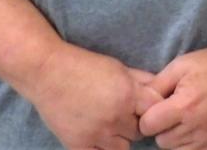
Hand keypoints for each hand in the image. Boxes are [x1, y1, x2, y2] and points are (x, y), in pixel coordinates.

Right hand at [28, 41, 159, 149]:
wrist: (46, 72)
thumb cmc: (82, 65)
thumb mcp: (116, 67)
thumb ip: (140, 80)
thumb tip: (160, 88)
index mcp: (127, 94)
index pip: (155, 112)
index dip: (151, 109)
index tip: (143, 107)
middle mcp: (116, 117)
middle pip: (139, 132)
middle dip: (133, 123)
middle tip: (121, 113)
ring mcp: (97, 134)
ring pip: (123, 148)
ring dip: (119, 138)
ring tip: (107, 123)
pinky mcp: (80, 146)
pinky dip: (101, 148)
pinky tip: (95, 134)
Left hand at [138, 37, 206, 149]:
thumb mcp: (180, 65)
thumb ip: (156, 85)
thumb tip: (139, 102)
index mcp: (185, 105)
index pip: (148, 126)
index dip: (147, 116)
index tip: (156, 107)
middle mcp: (198, 127)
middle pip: (161, 141)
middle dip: (162, 127)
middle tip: (173, 111)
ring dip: (176, 138)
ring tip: (186, 118)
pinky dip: (191, 145)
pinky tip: (197, 128)